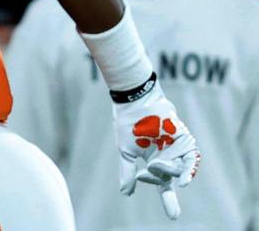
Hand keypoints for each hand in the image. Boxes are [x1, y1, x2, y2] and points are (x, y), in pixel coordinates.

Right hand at [113, 81, 199, 219]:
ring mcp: (176, 148)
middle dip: (171, 198)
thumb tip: (126, 194)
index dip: (166, 199)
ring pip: (179, 169)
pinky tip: (184, 181)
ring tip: (169, 178)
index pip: (159, 183)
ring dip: (175, 176)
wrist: (135, 101)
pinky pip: (190, 157)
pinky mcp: (183, 139)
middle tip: (173, 215)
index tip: (171, 216)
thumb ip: (128, 172)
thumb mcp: (126, 151)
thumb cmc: (128, 124)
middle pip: (171, 180)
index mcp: (152, 161)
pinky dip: (188, 169)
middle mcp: (166, 156)